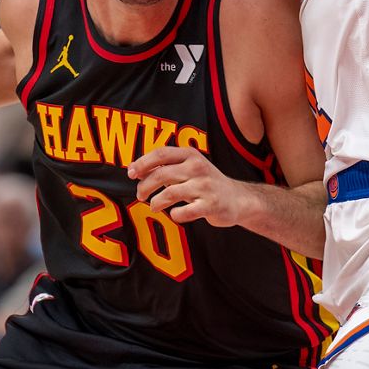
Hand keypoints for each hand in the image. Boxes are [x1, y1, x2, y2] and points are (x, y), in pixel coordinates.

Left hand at [128, 147, 249, 225]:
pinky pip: (184, 212)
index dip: (142, 163)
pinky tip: (175, 214)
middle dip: (145, 186)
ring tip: (154, 206)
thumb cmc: (206, 184)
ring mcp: (205, 186)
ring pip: (170, 193)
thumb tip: (136, 170)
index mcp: (190, 155)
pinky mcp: (210, 205)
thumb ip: (166, 167)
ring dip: (156, 202)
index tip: (131, 174)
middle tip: (140, 195)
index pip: (160, 153)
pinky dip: (175, 215)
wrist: (238, 199)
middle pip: (161, 174)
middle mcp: (198, 167)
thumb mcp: (189, 168)